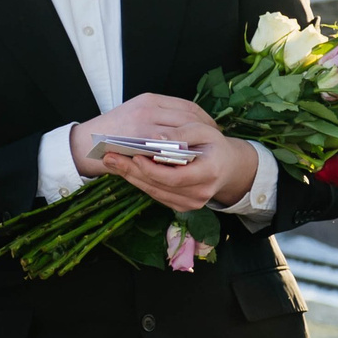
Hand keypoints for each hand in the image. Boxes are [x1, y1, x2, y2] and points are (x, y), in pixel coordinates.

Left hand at [69, 94, 257, 212]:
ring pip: (154, 192)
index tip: (133, 156)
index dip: (151, 169)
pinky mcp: (181, 206)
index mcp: (209, 174)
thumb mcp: (204, 131)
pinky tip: (125, 169)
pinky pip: (155, 194)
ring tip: (111, 161)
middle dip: (132, 171)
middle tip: (109, 157)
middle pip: (159, 186)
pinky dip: (139, 181)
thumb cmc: (214, 145)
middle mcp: (200, 194)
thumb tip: (157, 139)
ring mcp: (190, 203)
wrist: (228, 166)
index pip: (174, 177)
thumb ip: (182, 133)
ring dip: (131, 177)